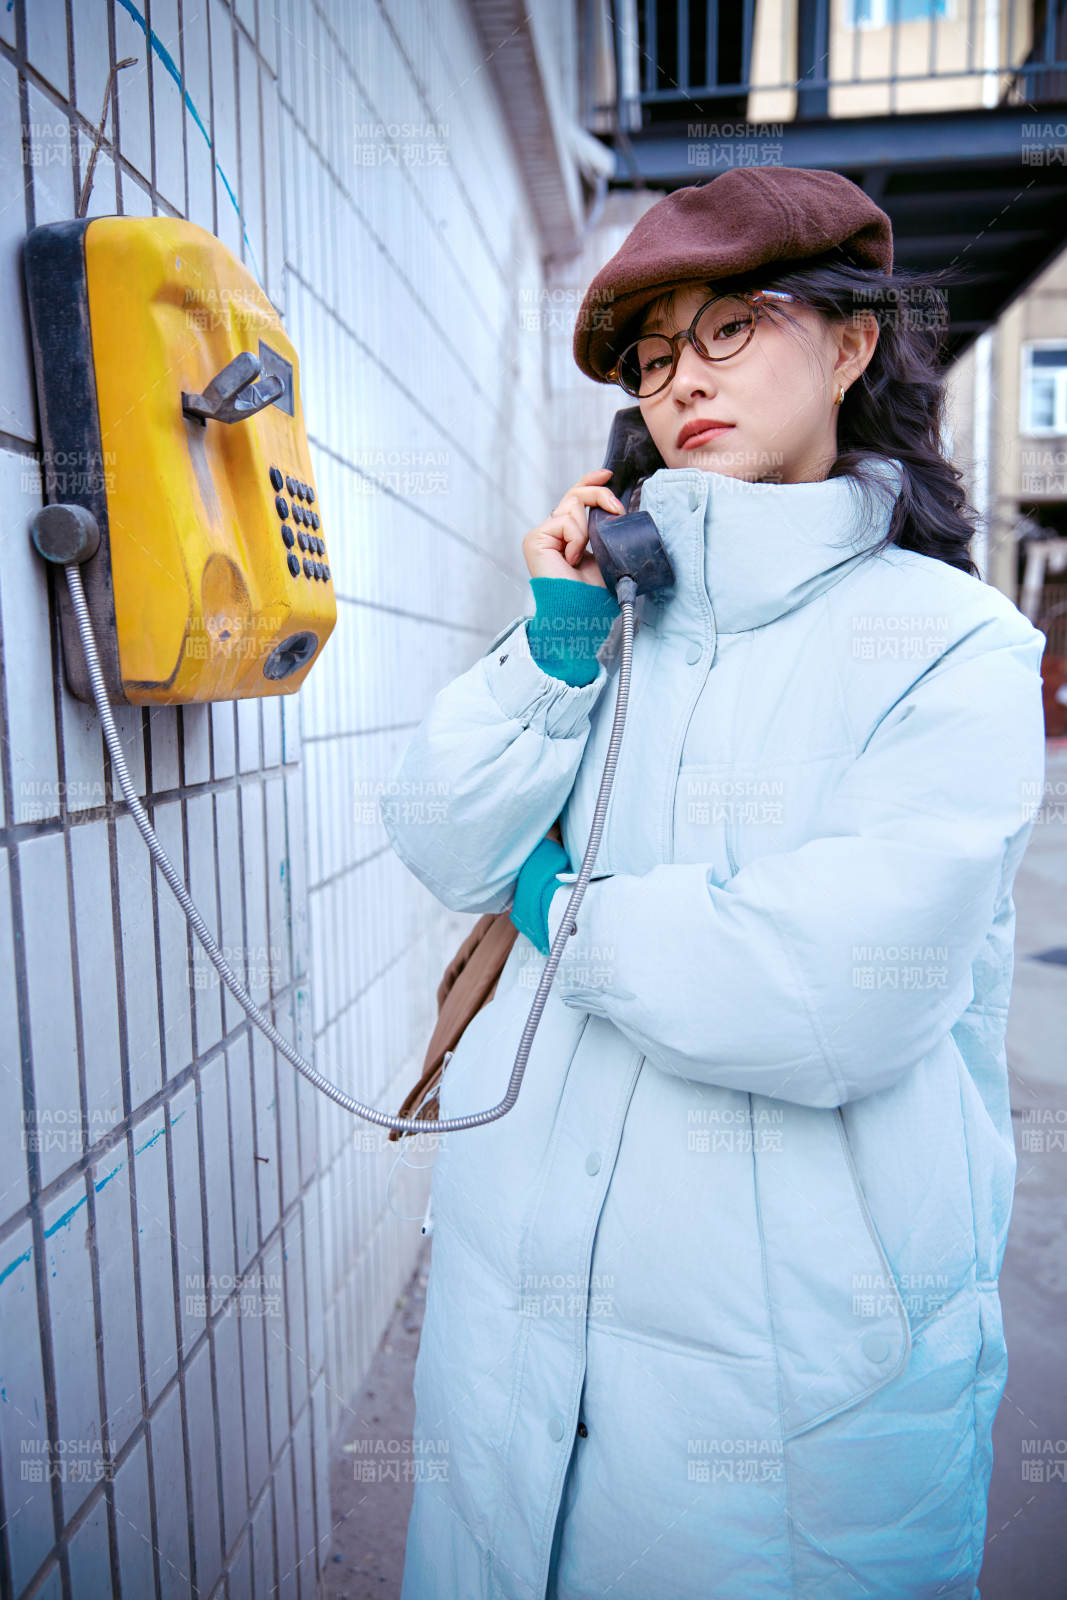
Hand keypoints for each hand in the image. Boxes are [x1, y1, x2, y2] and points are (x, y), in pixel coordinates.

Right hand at [522, 468, 623, 584]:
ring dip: (586, 531)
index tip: (607, 474)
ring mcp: (541, 536)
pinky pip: (565, 522)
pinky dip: (576, 539)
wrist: (583, 611)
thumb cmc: (595, 591)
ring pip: (572, 507)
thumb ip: (603, 530)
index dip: (590, 482)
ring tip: (582, 558)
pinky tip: (571, 560)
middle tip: (617, 509)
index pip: (576, 500)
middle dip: (598, 495)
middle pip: (574, 495)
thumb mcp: (605, 552)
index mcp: (566, 536)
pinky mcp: (535, 539)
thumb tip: (618, 510)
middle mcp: (551, 533)